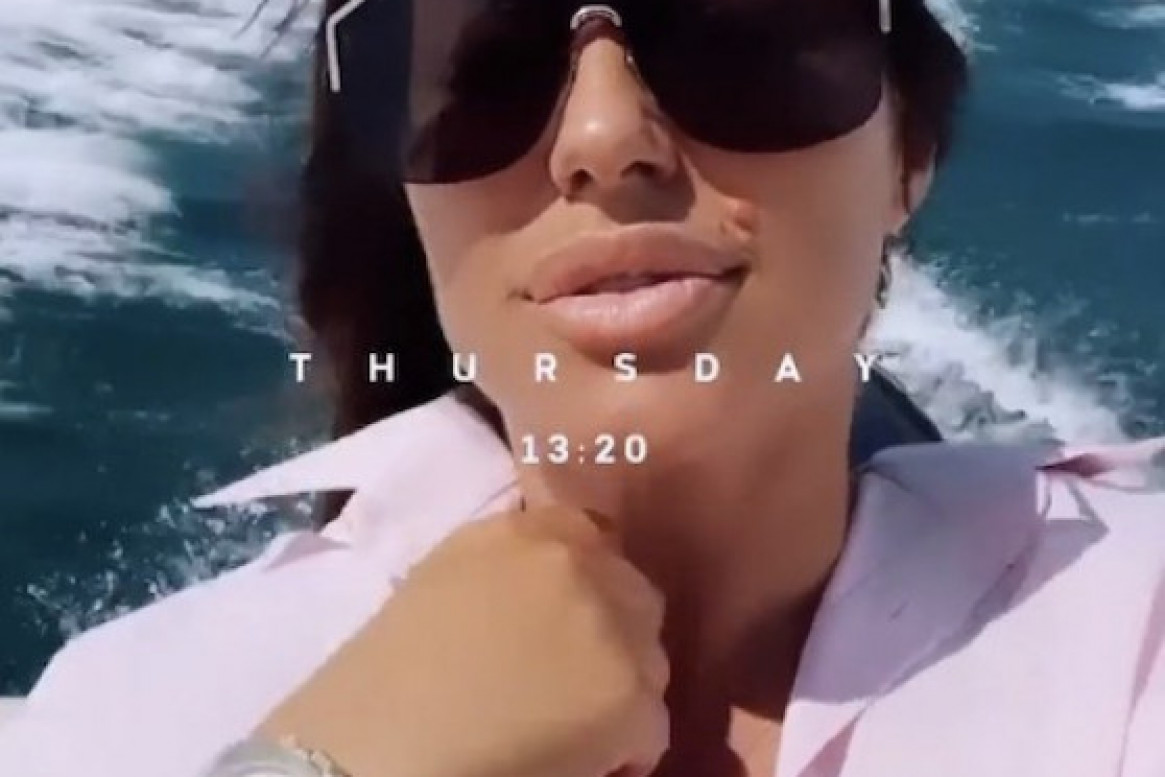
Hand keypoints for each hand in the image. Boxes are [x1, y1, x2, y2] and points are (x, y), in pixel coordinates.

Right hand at [259, 505, 670, 776]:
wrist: (367, 753)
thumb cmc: (384, 681)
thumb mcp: (444, 584)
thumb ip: (510, 570)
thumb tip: (556, 591)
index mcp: (517, 530)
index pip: (591, 535)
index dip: (589, 586)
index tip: (571, 624)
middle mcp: (573, 562)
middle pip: (633, 596)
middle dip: (614, 637)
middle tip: (570, 683)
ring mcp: (609, 625)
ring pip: (650, 661)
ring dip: (620, 691)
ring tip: (567, 725)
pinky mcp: (629, 694)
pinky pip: (652, 725)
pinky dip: (624, 751)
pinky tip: (573, 761)